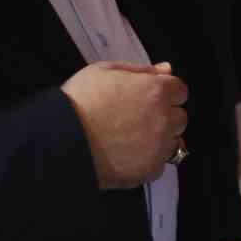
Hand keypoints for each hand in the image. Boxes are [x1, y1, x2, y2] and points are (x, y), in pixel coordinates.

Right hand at [61, 61, 188, 188]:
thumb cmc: (80, 99)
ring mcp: (159, 147)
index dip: (164, 93)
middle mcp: (165, 118)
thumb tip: (166, 69)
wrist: (61, 140)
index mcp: (157, 90)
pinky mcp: (150, 170)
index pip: (179, 90)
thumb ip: (140, 70)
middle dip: (164, 116)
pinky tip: (127, 156)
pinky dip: (148, 161)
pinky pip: (159, 165)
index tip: (147, 98)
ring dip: (159, 140)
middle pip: (179, 117)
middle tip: (137, 119)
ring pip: (173, 142)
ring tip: (130, 140)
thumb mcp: (104, 70)